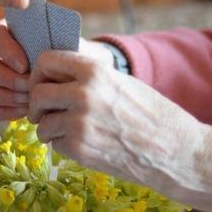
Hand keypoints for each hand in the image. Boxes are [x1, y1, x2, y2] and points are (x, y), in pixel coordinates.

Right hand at [0, 19, 112, 120]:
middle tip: (28, 86)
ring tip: (29, 101)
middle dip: (5, 78)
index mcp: (7, 34)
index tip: (25, 65)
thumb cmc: (68, 56)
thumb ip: (52, 40)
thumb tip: (49, 46)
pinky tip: (26, 111)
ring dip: (6, 97)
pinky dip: (7, 112)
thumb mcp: (66, 44)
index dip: (6, 51)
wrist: (74, 77)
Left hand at [28, 51, 211, 211]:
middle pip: (37, 93)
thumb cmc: (151, 114)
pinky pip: (54, 144)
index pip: (46, 60)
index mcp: (94, 71)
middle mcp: (83, 94)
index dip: (40, 73)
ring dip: (50, 129)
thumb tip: (52, 74)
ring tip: (70, 131)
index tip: (44, 84)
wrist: (175, 151)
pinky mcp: (79, 149)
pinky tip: (85, 144)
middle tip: (45, 113)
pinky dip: (63, 146)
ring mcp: (79, 123)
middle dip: (38, 105)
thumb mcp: (119, 82)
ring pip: (41, 123)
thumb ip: (86, 76)